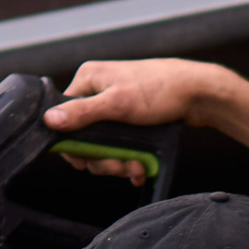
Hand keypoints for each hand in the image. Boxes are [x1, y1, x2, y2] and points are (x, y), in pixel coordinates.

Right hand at [45, 59, 241, 181]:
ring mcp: (114, 106)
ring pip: (103, 145)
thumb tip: (49, 120)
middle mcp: (98, 91)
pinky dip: (128, 159)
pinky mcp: (129, 119)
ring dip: (118, 163)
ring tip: (135, 168)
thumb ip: (82, 113)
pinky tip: (140, 167)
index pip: (65, 117)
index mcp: (88, 80)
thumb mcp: (117, 104)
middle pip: (84, 137)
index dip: (74, 144)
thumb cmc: (160, 90)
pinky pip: (120, 145)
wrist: (199, 93)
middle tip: (119, 168)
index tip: (86, 162)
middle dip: (103, 159)